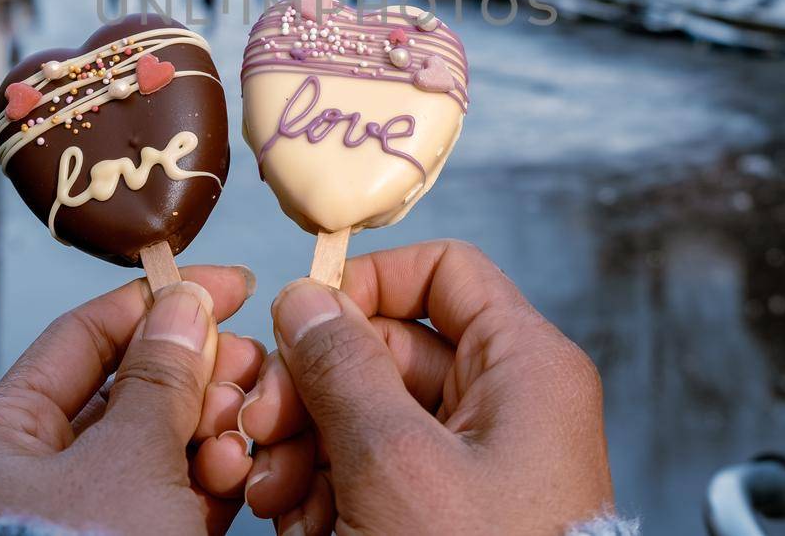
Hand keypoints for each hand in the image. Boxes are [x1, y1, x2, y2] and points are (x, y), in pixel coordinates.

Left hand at [0, 265, 265, 534]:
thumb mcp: (127, 461)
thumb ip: (160, 378)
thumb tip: (184, 308)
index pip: (82, 340)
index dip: (156, 305)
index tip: (226, 286)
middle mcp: (29, 478)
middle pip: (125, 393)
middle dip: (195, 376)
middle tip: (250, 362)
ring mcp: (79, 522)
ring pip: (155, 447)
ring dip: (207, 430)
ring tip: (243, 427)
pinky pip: (168, 499)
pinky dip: (205, 481)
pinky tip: (237, 471)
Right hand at [238, 240, 613, 534]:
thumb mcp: (396, 462)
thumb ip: (343, 368)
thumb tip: (306, 300)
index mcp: (522, 366)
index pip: (443, 273)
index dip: (367, 284)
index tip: (303, 321)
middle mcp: (504, 405)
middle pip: (389, 349)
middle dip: (312, 389)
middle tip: (262, 425)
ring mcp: (475, 463)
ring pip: (370, 415)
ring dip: (307, 445)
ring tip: (273, 492)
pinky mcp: (446, 513)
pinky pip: (376, 473)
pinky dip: (329, 489)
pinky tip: (296, 521)